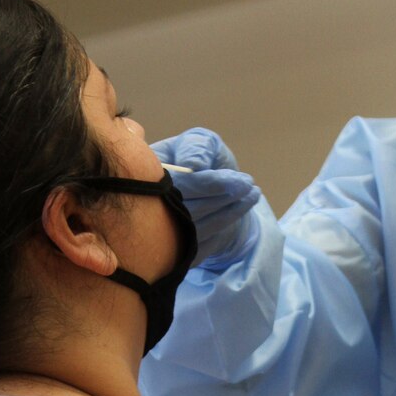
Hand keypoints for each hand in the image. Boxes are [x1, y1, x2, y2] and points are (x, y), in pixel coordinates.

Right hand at [151, 127, 261, 266]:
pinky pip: (199, 249)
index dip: (208, 184)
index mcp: (142, 176)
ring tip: (253, 193)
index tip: (238, 179)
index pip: (175, 186)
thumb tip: (194, 166)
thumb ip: (196, 147)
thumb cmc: (202, 157)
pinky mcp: (174, 253)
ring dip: (228, 213)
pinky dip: (223, 229)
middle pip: (185, 211)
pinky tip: (241, 209)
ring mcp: (157, 235)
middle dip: (222, 198)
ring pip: (195, 230)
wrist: (212, 186)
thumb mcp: (200, 142)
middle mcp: (144, 208)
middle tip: (249, 185)